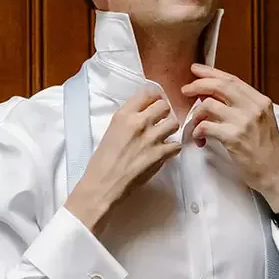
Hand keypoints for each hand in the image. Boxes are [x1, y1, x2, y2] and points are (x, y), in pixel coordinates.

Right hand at [65, 88, 180, 230]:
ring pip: (174, 123)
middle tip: (160, 121)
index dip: (153, 98)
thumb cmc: (101, 161)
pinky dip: (172, 149)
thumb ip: (127, 121)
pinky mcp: (160, 154)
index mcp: (124, 115)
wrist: (103, 185)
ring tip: (164, 136)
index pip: (146, 94)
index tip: (154, 103)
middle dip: (164, 113)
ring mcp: (152, 138)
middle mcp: (139, 122)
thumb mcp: (111, 131)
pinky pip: (176, 145)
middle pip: (163, 106)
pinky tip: (165, 152)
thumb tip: (142, 117)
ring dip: (170, 129)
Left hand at [181, 63, 278, 210]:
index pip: (232, 79)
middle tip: (185, 90)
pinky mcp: (234, 138)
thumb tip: (214, 96)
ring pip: (209, 105)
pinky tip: (199, 138)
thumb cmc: (267, 151)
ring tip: (195, 124)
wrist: (276, 174)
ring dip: (196, 114)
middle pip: (220, 86)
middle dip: (198, 84)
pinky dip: (198, 131)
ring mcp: (244, 122)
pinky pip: (206, 126)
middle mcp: (254, 108)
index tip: (195, 69)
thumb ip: (243, 107)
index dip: (211, 72)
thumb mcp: (261, 121)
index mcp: (261, 101)